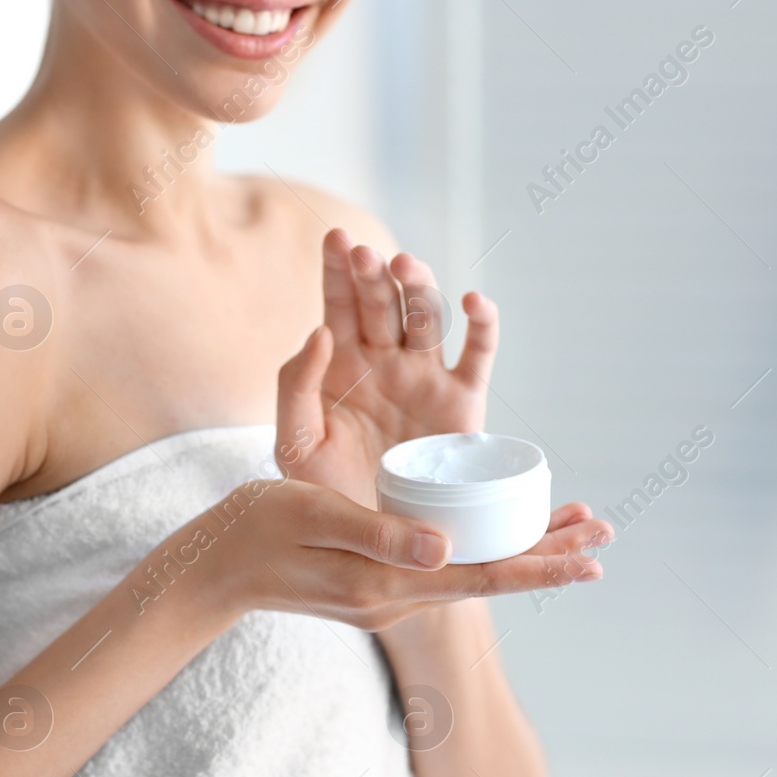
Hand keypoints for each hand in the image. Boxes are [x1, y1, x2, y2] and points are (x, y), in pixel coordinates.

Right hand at [194, 478, 604, 631]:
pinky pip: (445, 570)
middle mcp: (394, 598)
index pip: (479, 577)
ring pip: (471, 574)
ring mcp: (386, 597)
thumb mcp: (314, 518)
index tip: (589, 558)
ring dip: (522, 554)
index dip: (538, 565)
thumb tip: (444, 550)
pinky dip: (483, 551)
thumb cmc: (257, 530)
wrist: (216, 568)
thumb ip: (378, 537)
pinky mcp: (376, 585)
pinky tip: (501, 533)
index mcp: (384, 584)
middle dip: (548, 557)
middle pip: (488, 578)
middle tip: (604, 533)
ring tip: (570, 527)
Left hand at [275, 229, 497, 506]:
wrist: (370, 539)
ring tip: (406, 266)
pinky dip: (483, 325)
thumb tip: (319, 331)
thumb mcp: (293, 442)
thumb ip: (294, 386)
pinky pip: (477, 355)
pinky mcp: (462, 402)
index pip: (339, 305)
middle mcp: (385, 361)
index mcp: (340, 364)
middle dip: (375, 275)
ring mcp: (425, 378)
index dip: (338, 270)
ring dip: (420, 287)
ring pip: (427, 318)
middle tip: (367, 254)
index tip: (335, 238)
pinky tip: (474, 300)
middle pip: (383, 304)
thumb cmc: (324, 492)